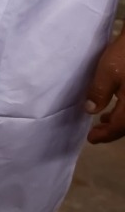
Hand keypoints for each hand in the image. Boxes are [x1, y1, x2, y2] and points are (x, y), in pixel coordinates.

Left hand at [85, 28, 124, 142]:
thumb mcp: (108, 72)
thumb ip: (99, 93)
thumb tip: (90, 111)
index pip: (121, 127)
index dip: (105, 135)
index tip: (91, 139)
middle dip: (113, 131)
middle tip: (97, 132)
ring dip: (120, 121)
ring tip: (104, 120)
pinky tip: (117, 106)